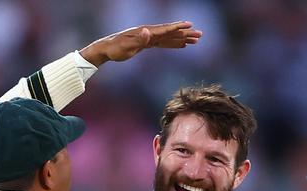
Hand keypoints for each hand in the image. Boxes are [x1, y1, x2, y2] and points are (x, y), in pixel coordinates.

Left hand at [80, 21, 201, 66]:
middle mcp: (149, 32)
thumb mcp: (126, 46)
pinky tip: (182, 46)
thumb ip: (138, 40)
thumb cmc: (115, 49)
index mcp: (146, 32)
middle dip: (186, 33)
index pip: (165, 29)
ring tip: (197, 40)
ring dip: (183, 39)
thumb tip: (147, 32)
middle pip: (171, 32)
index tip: (190, 25)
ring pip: (170, 38)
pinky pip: (164, 43)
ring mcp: (149, 37)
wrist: (106, 49)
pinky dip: (174, 44)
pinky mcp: (148, 43)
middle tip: (201, 35)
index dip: (178, 27)